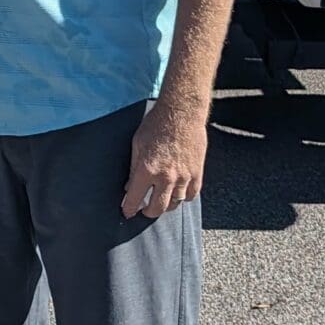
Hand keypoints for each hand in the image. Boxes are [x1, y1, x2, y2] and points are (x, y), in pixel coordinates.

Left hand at [122, 99, 208, 218]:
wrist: (182, 112)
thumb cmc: (156, 124)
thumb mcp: (137, 144)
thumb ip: (133, 168)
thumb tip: (128, 186)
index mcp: (147, 169)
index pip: (134, 199)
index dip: (129, 209)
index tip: (127, 212)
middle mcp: (166, 177)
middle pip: (157, 208)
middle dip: (148, 212)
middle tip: (144, 210)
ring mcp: (183, 176)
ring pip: (175, 204)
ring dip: (166, 205)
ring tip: (161, 201)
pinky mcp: (197, 173)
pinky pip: (191, 195)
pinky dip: (184, 198)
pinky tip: (177, 193)